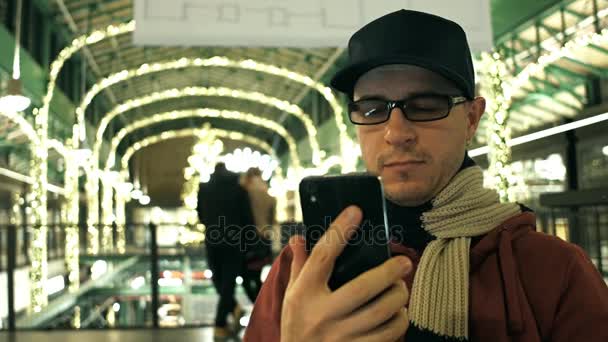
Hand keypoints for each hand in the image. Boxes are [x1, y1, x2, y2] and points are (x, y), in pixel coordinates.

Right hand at [280, 206, 411, 341]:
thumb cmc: (297, 325)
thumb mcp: (291, 296)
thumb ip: (299, 266)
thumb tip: (299, 237)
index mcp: (304, 293)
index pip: (323, 256)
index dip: (340, 230)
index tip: (356, 211)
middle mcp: (322, 315)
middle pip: (364, 287)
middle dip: (390, 271)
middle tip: (404, 261)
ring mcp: (340, 337)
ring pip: (383, 312)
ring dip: (398, 296)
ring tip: (401, 289)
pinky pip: (388, 335)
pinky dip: (399, 321)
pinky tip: (398, 314)